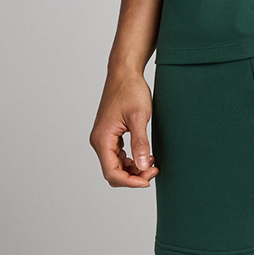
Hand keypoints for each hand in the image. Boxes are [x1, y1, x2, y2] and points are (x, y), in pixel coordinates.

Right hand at [90, 67, 157, 187]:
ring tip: (152, 163)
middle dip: (133, 177)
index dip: (130, 182)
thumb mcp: (139, 118)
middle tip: (154, 170)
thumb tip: (143, 167)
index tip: (147, 181)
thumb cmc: (130, 90)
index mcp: (102, 139)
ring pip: (116, 165)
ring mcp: (104, 138)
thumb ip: (140, 144)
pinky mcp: (110, 135)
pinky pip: (118, 156)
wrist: (125, 73)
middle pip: (113, 172)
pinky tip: (146, 156)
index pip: (111, 172)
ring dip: (133, 169)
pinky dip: (131, 160)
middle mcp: (99, 141)